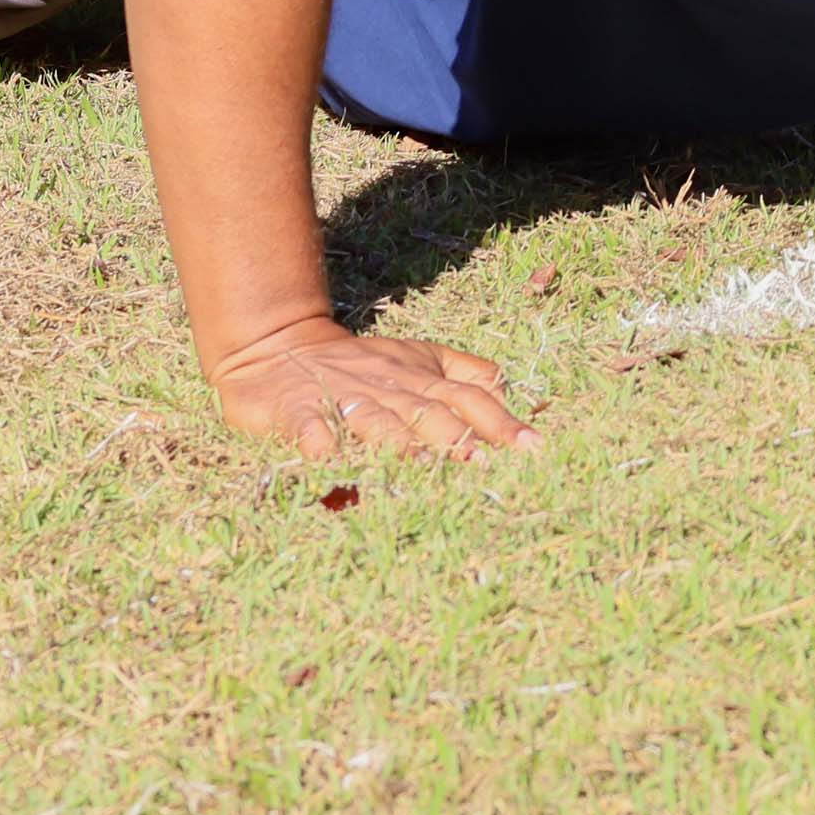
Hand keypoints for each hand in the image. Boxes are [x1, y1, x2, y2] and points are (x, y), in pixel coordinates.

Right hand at [204, 313, 527, 460]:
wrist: (282, 346)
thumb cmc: (363, 364)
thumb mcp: (419, 360)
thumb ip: (466, 375)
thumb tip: (513, 391)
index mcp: (420, 378)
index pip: (470, 397)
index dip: (501, 420)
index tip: (533, 447)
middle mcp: (389, 388)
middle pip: (429, 412)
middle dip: (457, 438)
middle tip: (484, 464)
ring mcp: (343, 398)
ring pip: (376, 421)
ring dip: (399, 443)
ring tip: (421, 467)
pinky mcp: (297, 410)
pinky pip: (309, 426)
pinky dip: (318, 442)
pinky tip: (327, 460)